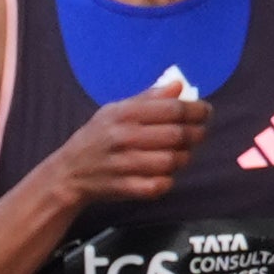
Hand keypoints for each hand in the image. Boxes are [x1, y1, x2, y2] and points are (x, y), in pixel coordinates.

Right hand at [45, 85, 211, 209]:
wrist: (69, 173)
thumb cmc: (98, 137)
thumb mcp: (115, 110)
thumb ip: (148, 98)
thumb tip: (179, 85)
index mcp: (122, 114)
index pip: (172, 109)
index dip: (196, 110)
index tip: (205, 111)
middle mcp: (123, 137)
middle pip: (177, 134)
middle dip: (197, 133)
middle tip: (199, 132)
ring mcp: (124, 164)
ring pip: (174, 160)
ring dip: (185, 157)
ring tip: (182, 152)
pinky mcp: (127, 188)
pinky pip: (162, 184)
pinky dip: (169, 179)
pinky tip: (165, 173)